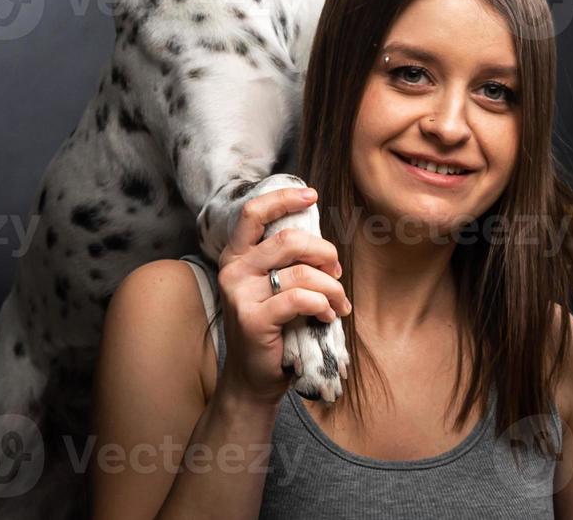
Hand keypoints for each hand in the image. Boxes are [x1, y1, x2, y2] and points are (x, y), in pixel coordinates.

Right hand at [214, 185, 352, 406]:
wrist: (253, 378)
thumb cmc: (272, 328)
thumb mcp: (272, 287)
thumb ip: (286, 261)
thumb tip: (323, 242)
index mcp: (236, 256)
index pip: (253, 213)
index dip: (282, 198)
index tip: (311, 195)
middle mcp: (233, 271)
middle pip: (287, 240)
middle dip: (323, 251)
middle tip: (337, 270)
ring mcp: (240, 296)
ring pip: (300, 272)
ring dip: (331, 286)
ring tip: (339, 302)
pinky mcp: (253, 320)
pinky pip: (299, 299)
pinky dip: (322, 304)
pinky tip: (328, 315)